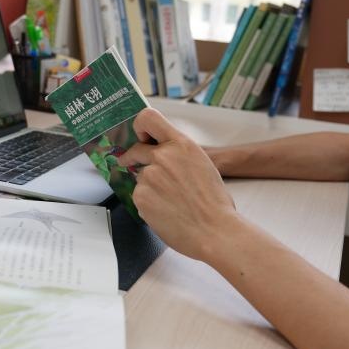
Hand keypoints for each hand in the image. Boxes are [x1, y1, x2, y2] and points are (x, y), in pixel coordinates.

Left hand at [116, 108, 238, 261]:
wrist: (215, 230)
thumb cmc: (214, 202)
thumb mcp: (200, 163)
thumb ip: (178, 154)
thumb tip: (161, 152)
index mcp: (181, 145)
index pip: (148, 118)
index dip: (139, 126)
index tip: (140, 137)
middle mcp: (162, 156)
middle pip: (135, 150)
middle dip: (132, 158)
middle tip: (136, 167)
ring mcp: (149, 176)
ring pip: (139, 177)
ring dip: (149, 187)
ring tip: (171, 203)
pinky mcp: (141, 196)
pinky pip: (139, 197)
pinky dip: (148, 204)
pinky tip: (166, 213)